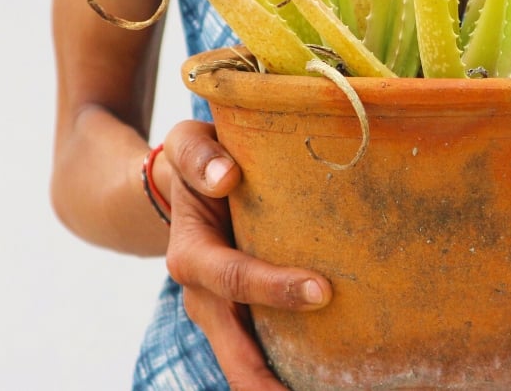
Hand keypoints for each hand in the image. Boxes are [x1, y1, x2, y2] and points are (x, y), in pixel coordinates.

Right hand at [162, 120, 332, 389]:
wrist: (187, 184)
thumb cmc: (200, 160)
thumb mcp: (188, 143)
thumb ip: (198, 154)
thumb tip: (226, 177)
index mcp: (191, 254)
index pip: (233, 278)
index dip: (274, 287)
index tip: (322, 290)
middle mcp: (203, 295)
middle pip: (234, 345)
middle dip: (266, 375)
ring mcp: (222, 314)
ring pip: (244, 362)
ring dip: (273, 386)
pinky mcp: (245, 318)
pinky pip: (262, 353)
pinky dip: (283, 375)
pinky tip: (324, 383)